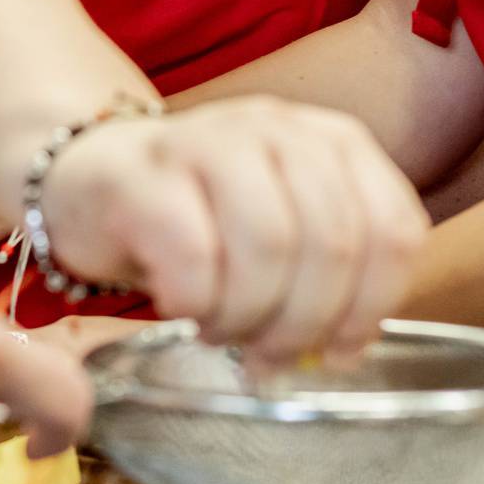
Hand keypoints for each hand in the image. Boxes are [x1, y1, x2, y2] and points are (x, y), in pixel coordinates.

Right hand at [39, 97, 427, 363]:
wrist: (89, 179)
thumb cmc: (199, 220)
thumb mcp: (283, 236)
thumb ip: (328, 282)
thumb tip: (341, 354)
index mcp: (332, 143)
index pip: (394, 230)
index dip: (372, 307)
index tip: (337, 350)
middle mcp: (279, 128)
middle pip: (334, 245)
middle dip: (304, 323)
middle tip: (266, 355)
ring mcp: (209, 141)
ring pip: (270, 248)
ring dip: (248, 316)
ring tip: (221, 331)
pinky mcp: (142, 174)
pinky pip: (193, 256)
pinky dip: (194, 303)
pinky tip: (180, 307)